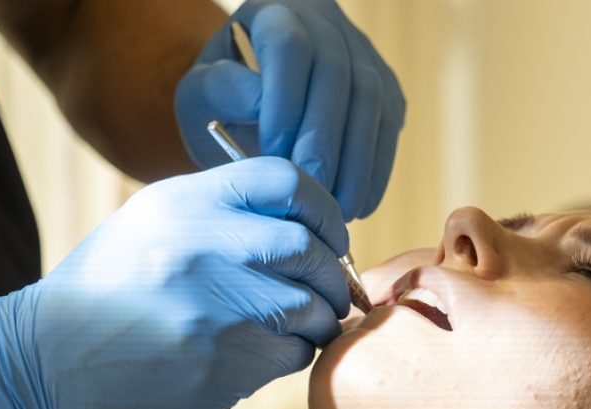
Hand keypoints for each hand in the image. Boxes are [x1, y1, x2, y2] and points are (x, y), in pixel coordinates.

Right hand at [0, 158, 349, 408]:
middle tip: (325, 291)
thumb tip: (307, 222)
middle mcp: (204, 246)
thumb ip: (222, 213)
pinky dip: (291, 355)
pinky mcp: (224, 364)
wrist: (41, 366)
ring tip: (284, 328)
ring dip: (314, 320)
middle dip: (331, 274)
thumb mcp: (151, 225)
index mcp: (185, 203)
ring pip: (311, 306)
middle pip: (309, 248)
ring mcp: (216, 308)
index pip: (287, 180)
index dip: (324, 209)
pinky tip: (256, 356)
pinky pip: (294, 353)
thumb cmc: (105, 293)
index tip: (331, 236)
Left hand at [175, 0, 405, 220]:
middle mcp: (326, 26)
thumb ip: (220, 92)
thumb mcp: (202, 95)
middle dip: (326, 137)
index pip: (290, 46)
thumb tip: (259, 101)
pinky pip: (388, 125)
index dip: (286, 99)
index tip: (274, 154)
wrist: (255, 105)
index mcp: (274, 14)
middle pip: (337, 73)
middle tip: (314, 190)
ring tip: (338, 208)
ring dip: (357, 159)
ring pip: (371, 100)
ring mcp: (363, 56)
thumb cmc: (223, 101)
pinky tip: (359, 204)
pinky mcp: (385, 89)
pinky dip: (376, 168)